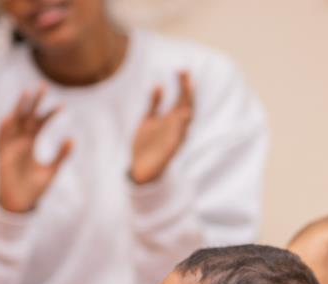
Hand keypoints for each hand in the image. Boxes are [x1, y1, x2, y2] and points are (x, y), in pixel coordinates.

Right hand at [0, 87, 71, 212]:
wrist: (20, 202)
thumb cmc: (35, 187)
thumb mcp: (52, 170)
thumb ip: (62, 155)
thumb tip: (72, 138)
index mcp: (31, 141)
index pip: (40, 122)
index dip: (50, 113)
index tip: (62, 105)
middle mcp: (20, 139)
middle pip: (27, 115)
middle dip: (34, 101)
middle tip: (42, 85)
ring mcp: (9, 144)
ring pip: (14, 121)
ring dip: (19, 107)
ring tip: (26, 94)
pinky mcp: (1, 154)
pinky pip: (0, 138)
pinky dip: (4, 128)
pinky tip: (10, 117)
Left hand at [130, 70, 193, 184]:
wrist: (140, 169)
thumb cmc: (145, 145)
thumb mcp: (148, 120)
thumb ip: (153, 104)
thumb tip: (158, 85)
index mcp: (172, 120)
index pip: (181, 99)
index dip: (183, 85)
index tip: (183, 70)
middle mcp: (176, 127)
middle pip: (186, 105)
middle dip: (186, 89)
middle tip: (185, 71)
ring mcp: (175, 137)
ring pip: (185, 118)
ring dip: (187, 103)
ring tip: (187, 86)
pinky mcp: (171, 149)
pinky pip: (178, 136)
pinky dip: (180, 127)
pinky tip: (181, 113)